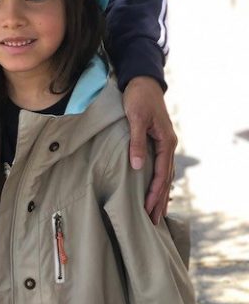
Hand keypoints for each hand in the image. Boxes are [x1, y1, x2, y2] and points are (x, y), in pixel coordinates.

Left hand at [123, 75, 176, 224]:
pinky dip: (159, 180)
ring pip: (165, 174)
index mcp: (166, 142)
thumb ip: (136, 142)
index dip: (155, 193)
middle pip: (166, 179)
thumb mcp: (135, 119)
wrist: (142, 81)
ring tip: (156, 212)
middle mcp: (168, 145)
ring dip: (160, 193)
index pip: (162, 174)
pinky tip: (154, 189)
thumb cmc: (138, 98)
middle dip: (160, 200)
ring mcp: (164, 144)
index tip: (148, 209)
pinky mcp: (157, 141)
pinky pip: (160, 166)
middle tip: (155, 222)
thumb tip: (137, 167)